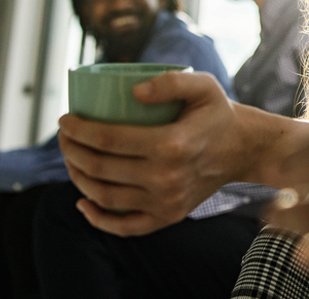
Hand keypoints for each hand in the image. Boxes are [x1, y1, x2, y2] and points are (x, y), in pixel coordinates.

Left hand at [57, 70, 308, 236]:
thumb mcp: (203, 85)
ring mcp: (167, 202)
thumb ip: (170, 81)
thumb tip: (132, 92)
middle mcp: (167, 178)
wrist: (244, 149)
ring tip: (70, 159)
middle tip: (64, 135)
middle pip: (100, 168)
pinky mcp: (168, 216)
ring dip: (77, 178)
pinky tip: (83, 202)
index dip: (78, 129)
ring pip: (105, 196)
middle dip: (70, 151)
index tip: (65, 119)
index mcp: (172, 144)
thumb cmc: (217, 113)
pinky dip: (98, 219)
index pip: (108, 139)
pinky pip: (125, 227)